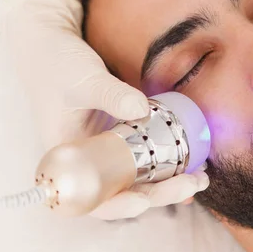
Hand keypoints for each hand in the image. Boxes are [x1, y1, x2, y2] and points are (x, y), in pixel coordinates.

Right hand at [0, 0, 209, 218]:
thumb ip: (110, 93)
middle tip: (192, 184)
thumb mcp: (83, 78)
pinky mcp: (120, 137)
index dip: (117, 206)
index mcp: (67, 158)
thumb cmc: (56, 63)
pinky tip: (193, 162)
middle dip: (158, 194)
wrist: (51, 45)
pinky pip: (144, 156)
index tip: (143, 201)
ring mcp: (105, 150)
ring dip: (169, 182)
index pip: (90, 197)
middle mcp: (87, 161)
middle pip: (123, 192)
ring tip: (201, 177)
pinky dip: (167, 161)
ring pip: (137, 178)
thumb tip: (142, 109)